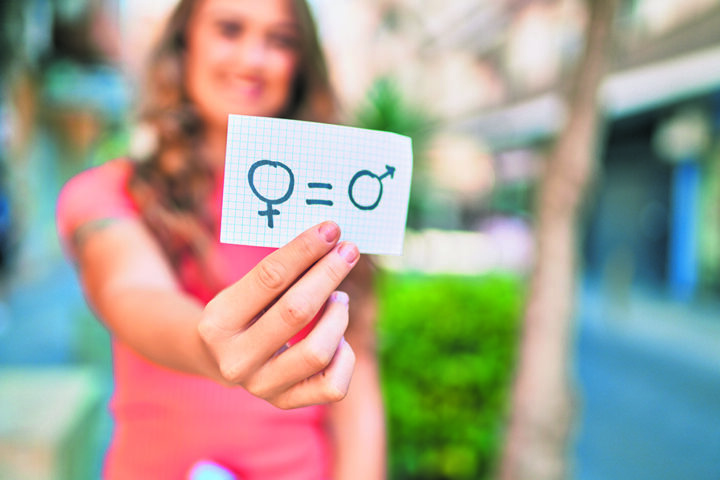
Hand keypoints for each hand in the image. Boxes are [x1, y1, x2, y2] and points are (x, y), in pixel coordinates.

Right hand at [198, 221, 358, 408]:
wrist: (218, 358)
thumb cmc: (241, 312)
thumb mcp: (244, 289)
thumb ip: (280, 272)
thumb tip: (329, 240)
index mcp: (217, 323)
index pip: (270, 277)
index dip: (305, 250)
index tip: (331, 230)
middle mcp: (236, 360)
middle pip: (298, 311)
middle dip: (329, 274)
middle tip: (348, 251)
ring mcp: (261, 387)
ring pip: (319, 350)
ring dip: (338, 315)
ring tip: (339, 298)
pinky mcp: (286, 402)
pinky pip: (333, 384)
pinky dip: (344, 355)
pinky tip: (337, 337)